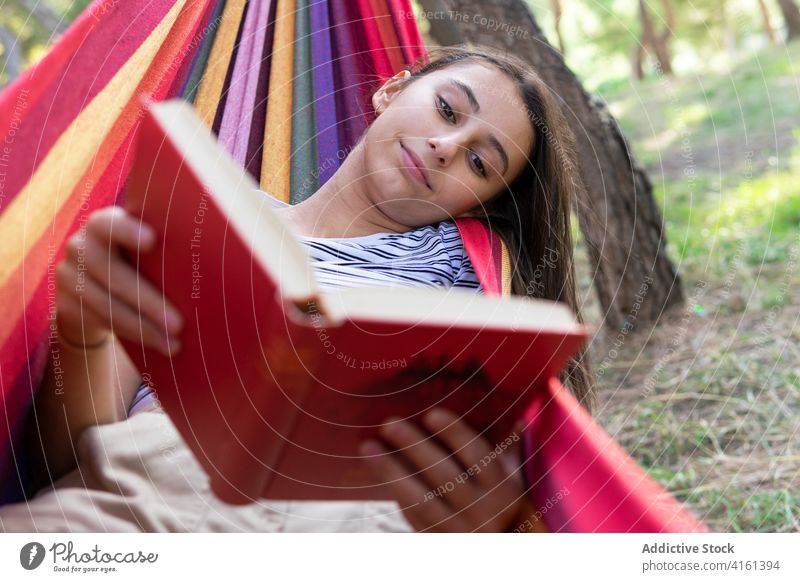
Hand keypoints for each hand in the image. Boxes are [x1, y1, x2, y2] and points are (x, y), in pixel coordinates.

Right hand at [55, 206, 182, 354]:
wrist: (94, 285)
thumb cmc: (136, 259)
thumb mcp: (142, 248)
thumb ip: (160, 248)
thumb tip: (213, 263)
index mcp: (103, 225)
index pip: (110, 224)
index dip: (128, 231)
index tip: (153, 241)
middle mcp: (81, 246)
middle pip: (114, 276)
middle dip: (149, 303)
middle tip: (179, 324)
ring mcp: (69, 276)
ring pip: (108, 306)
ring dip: (144, 328)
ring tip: (174, 342)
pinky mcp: (66, 304)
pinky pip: (103, 322)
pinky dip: (134, 334)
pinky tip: (159, 344)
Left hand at [360, 408, 530, 531]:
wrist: (502, 553)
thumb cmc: (503, 506)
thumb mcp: (515, 481)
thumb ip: (511, 451)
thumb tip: (518, 418)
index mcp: (502, 487)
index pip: (476, 454)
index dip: (454, 433)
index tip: (430, 413)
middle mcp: (481, 508)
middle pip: (443, 473)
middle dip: (414, 446)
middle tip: (389, 423)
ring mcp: (458, 528)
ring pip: (421, 498)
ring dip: (391, 471)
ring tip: (369, 447)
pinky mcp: (439, 541)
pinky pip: (413, 517)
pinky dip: (395, 493)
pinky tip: (377, 472)